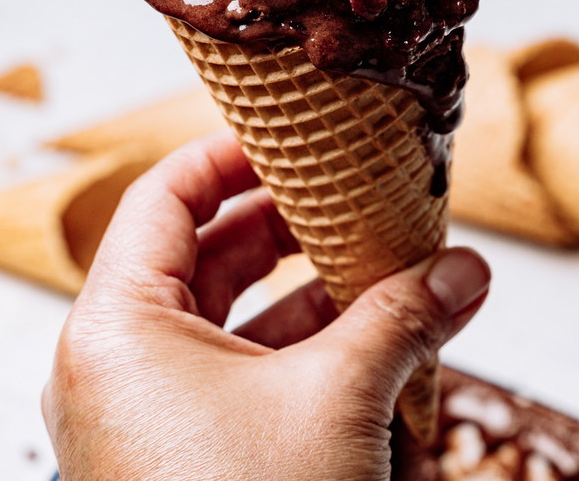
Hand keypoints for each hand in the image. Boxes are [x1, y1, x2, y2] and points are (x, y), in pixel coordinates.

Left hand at [42, 133, 490, 478]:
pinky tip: (372, 344)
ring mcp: (142, 424)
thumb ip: (403, 319)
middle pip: (197, 256)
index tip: (293, 132)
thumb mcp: (338, 399)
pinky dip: (298, 355)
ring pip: (225, 325)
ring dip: (306, 294)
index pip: (162, 197)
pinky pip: (234, 384)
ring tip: (383, 265)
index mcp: (113, 329)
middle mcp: (114, 370)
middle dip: (287, 224)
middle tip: (352, 193)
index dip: (230, 153)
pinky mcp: (178, 468)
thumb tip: (465, 271)